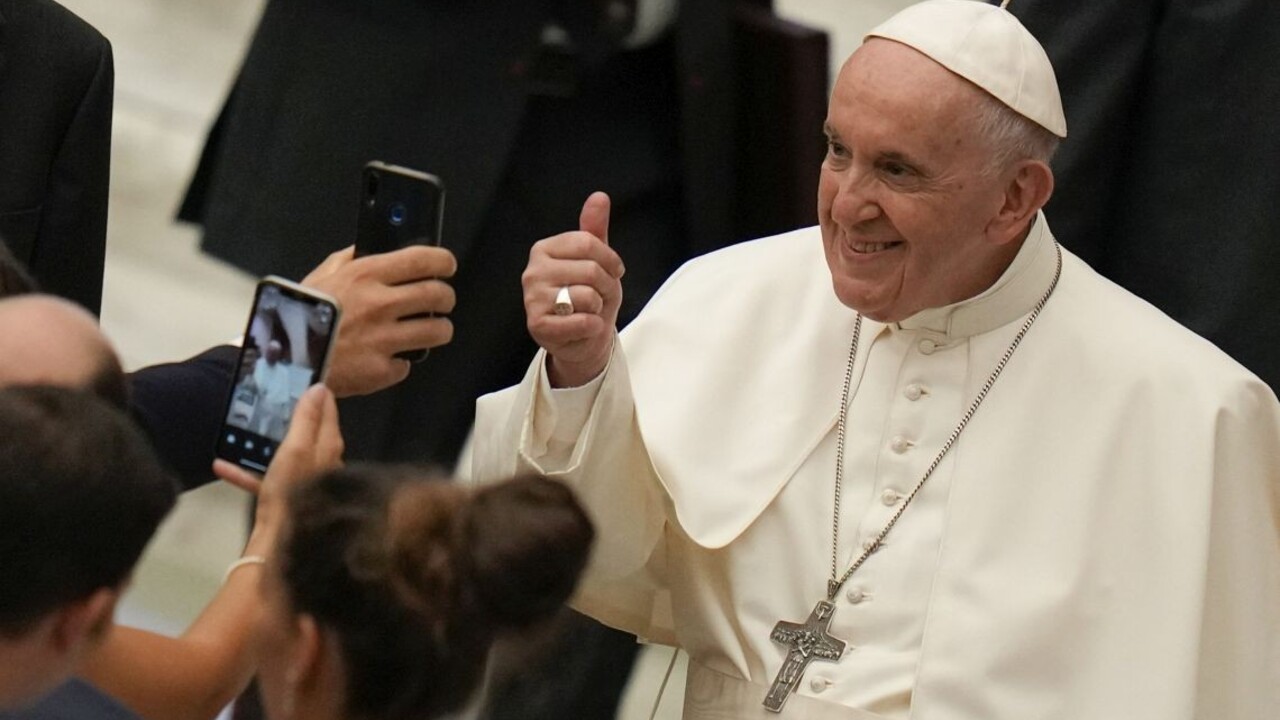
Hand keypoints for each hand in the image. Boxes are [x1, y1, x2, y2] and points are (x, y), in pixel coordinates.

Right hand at [214, 384, 343, 539]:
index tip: (308, 380)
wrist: (283, 539)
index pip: (328, 411)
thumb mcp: (297, 447)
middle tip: (275, 401)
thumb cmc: (293, 489)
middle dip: (291, 416)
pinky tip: (225, 467)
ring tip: (244, 432)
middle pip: (308, 431)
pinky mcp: (289, 495)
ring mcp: (306, 478)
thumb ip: (307, 419)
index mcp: (328, 446)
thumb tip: (319, 389)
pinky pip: (268, 476)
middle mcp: (322, 461)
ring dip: (263, 442)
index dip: (319, 394)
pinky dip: (249, 470)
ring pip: (285, 453)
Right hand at [302, 244, 456, 396]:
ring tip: (427, 330)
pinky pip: (408, 365)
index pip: (422, 260)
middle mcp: (379, 305)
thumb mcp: (319, 277)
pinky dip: (401, 362)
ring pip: (438, 331)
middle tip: (441, 301)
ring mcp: (383, 339)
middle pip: (439, 295)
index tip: (447, 265)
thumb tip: (365, 249)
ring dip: (438, 329)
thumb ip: (346, 260)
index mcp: (366, 276)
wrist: (282, 362)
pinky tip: (388, 357)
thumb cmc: (298, 318)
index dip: (443, 261)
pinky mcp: (381, 370)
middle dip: (446, 297)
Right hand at [523, 192, 624, 386]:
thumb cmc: (588, 296)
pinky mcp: (538, 325)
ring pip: (588, 296)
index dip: (610, 259)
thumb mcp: (595, 260)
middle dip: (607, 287)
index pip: (587, 242)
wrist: (582, 338)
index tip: (613, 271)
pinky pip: (583, 321)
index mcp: (544, 249)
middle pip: (591, 270)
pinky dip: (593, 326)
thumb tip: (599, 197)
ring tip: (589, 311)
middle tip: (600, 296)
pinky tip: (583, 327)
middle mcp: (532, 271)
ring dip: (599, 307)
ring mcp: (532, 299)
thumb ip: (594, 228)